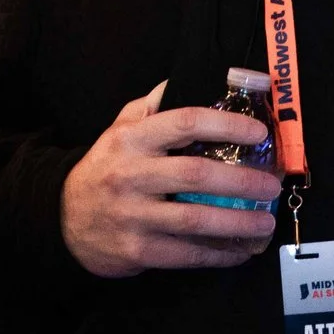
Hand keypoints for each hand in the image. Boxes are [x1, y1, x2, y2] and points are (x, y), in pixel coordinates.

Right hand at [61, 82, 282, 279]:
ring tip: (265, 223)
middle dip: (242, 181)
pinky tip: (241, 251)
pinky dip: (220, 255)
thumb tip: (193, 79)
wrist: (62, 218)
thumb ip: (152, 106)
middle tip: (271, 185)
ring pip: (196, 220)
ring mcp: (133, 215)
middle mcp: (130, 175)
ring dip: (239, 223)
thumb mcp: (119, 129)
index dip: (225, 124)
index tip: (257, 132)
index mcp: (131, 140)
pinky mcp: (138, 251)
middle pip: (196, 174)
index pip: (183, 123)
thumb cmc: (105, 168)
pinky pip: (188, 254)